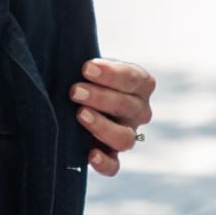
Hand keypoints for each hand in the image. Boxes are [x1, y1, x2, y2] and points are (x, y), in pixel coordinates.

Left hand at [68, 58, 154, 175]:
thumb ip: (90, 59)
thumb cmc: (86, 75)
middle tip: (75, 91)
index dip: (112, 74)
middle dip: (100, 97)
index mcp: (140, 84)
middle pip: (128, 107)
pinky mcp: (111, 156)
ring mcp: (127, 135)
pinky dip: (104, 163)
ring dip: (102, 126)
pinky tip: (90, 154)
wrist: (76, 96)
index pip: (134, 78)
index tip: (86, 68)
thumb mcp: (92, 63)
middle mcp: (139, 111)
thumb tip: (78, 48)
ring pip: (124, 138)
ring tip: (80, 114)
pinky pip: (114, 166)